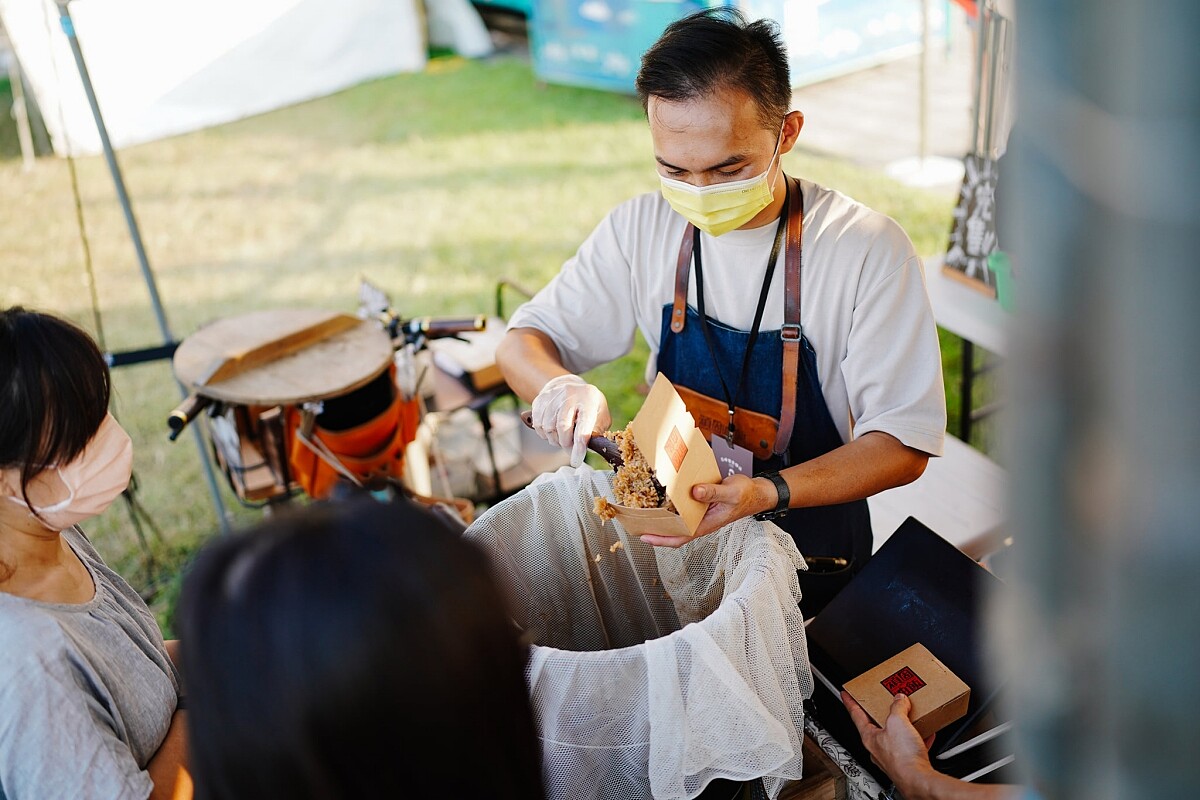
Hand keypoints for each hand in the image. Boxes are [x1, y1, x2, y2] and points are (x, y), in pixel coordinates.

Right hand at [530, 374, 610, 467]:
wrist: (569, 385)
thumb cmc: (588, 405)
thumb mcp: (601, 415)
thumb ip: (597, 431)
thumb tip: (590, 448)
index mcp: (589, 399)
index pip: (583, 426)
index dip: (579, 446)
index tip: (576, 461)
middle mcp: (570, 395)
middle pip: (562, 427)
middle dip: (565, 443)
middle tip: (570, 449)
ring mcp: (553, 396)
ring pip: (548, 427)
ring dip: (554, 439)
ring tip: (562, 438)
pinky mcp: (540, 399)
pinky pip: (537, 424)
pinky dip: (544, 434)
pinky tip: (552, 432)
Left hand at [638, 473, 764, 547]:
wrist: (756, 492)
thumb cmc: (746, 495)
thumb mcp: (730, 493)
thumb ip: (713, 492)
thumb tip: (695, 492)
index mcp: (705, 525)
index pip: (679, 538)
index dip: (660, 540)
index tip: (643, 536)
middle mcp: (699, 521)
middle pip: (673, 530)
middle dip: (655, 527)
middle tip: (636, 520)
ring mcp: (699, 513)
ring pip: (676, 518)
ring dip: (661, 515)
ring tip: (643, 507)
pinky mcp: (700, 503)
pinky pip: (682, 506)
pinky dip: (672, 502)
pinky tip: (663, 493)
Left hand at [842, 691, 936, 794]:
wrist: (919, 780)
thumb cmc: (902, 757)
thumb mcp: (897, 721)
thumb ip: (897, 707)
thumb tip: (898, 699)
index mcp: (869, 738)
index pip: (855, 715)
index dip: (850, 703)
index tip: (845, 695)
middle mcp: (878, 749)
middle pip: (876, 726)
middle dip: (881, 714)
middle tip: (883, 702)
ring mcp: (892, 757)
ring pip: (895, 736)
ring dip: (902, 725)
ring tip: (909, 715)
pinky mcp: (907, 763)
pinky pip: (912, 746)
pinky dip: (918, 737)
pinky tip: (926, 732)